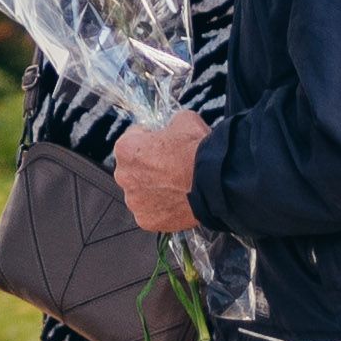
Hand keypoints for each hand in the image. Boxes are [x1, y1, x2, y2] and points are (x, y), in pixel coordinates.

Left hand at [111, 112, 207, 236]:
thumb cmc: (198, 151)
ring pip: (141, 193)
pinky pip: (151, 212)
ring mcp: (135, 202)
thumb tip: (173, 128)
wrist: (215, 182)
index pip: (131, 140)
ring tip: (176, 186)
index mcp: (126, 149)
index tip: (160, 143)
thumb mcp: (183, 120)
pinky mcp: (147, 221)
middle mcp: (124, 177)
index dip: (148, 139)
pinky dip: (162, 208)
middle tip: (170, 167)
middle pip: (133, 170)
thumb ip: (169, 125)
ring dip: (153, 189)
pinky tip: (177, 200)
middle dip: (148, 167)